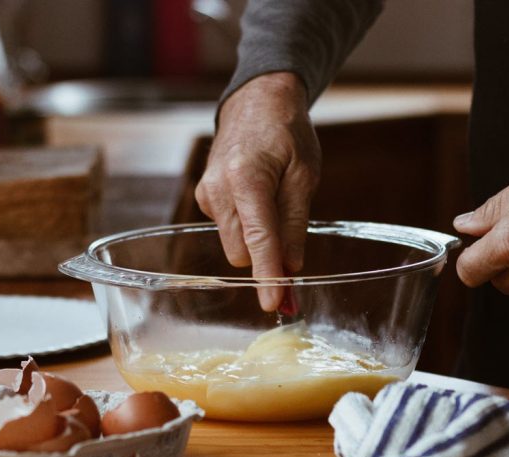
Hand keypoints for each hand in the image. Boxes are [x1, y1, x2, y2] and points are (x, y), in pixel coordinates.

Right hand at [195, 72, 320, 310]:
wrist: (257, 102)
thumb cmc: (286, 134)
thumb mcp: (304, 176)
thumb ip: (295, 224)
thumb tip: (292, 269)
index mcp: (247, 179)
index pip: (258, 240)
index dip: (268, 276)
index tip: (274, 304)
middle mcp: (218, 189)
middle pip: (242, 251)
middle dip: (266, 258)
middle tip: (293, 251)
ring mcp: (206, 194)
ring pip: (234, 244)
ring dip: (257, 240)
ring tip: (275, 204)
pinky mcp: (204, 197)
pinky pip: (228, 229)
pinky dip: (246, 226)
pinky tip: (257, 199)